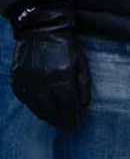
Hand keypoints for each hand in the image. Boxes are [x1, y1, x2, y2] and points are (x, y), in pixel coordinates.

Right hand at [8, 3, 89, 128]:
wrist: (40, 30)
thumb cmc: (66, 47)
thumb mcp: (81, 63)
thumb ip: (83, 85)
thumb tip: (84, 106)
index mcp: (62, 76)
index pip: (68, 105)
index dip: (72, 118)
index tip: (76, 127)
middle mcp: (43, 81)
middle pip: (51, 110)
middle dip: (60, 121)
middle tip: (66, 128)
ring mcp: (28, 80)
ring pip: (36, 107)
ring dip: (46, 117)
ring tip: (55, 121)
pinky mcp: (17, 79)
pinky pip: (25, 99)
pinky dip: (33, 106)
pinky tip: (41, 109)